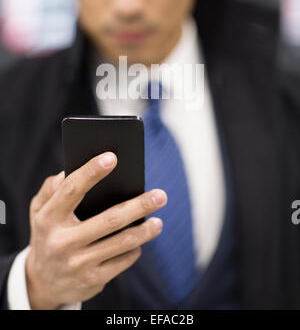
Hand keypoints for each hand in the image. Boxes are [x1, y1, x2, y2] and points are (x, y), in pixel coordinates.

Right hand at [26, 152, 166, 308]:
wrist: (42, 282)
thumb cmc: (47, 234)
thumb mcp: (38, 211)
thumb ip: (50, 189)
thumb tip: (65, 173)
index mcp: (48, 218)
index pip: (72, 190)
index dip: (91, 172)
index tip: (112, 157)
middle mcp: (62, 241)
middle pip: (110, 219)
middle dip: (139, 206)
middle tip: (161, 195)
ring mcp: (78, 263)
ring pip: (122, 242)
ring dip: (145, 231)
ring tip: (158, 221)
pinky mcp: (92, 280)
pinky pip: (122, 261)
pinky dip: (134, 249)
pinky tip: (140, 240)